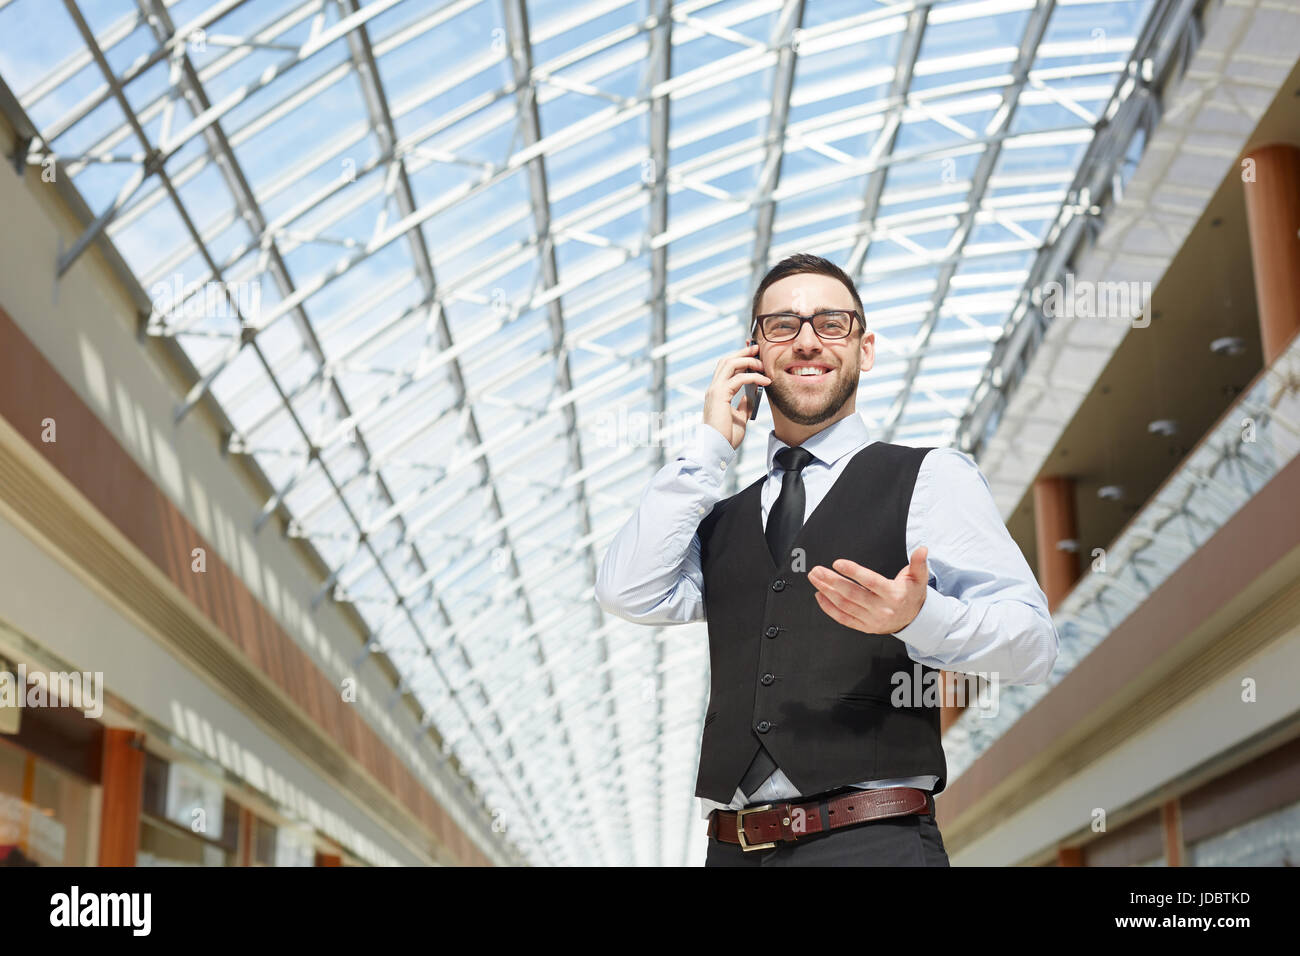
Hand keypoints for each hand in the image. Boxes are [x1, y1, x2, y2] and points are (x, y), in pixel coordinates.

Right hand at [703, 342, 770, 449]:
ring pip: (730, 363)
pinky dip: (754, 377)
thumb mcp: (739, 417)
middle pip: (727, 360)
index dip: (740, 358)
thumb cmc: (726, 436)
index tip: (754, 354)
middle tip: (758, 348)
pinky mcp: (720, 395)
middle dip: (743, 352)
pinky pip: (739, 378)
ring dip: (748, 360)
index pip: (727, 368)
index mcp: (717, 393)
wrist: (716, 448)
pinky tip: (765, 381)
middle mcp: (714, 389)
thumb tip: (751, 396)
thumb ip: (744, 405)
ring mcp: (715, 390)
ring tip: (762, 364)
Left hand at [808, 546, 929, 634]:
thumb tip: (922, 549)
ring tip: (815, 579)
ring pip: (845, 605)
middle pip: (852, 594)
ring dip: (827, 592)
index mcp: (893, 594)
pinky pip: (843, 618)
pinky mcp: (864, 626)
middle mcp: (881, 609)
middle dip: (832, 581)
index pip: (870, 582)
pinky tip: (819, 596)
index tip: (838, 563)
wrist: (913, 620)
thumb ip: (919, 563)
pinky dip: (829, 608)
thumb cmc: (912, 594)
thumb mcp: (919, 578)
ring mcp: (871, 620)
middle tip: (817, 570)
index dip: (854, 572)